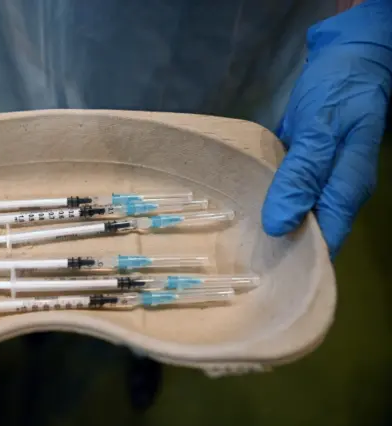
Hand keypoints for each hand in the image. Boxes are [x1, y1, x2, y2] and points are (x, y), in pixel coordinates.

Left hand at [262, 0, 391, 257]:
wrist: (348, 56)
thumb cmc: (338, 91)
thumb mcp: (320, 129)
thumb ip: (301, 176)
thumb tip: (280, 224)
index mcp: (345, 190)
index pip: (325, 241)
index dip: (300, 263)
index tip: (266, 279)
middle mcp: (334, 192)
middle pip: (309, 233)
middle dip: (280, 249)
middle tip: (241, 266)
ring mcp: (320, 179)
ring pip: (296, 214)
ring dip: (271, 227)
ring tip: (236, 246)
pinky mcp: (305, 166)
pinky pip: (286, 192)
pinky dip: (268, 200)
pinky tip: (243, 209)